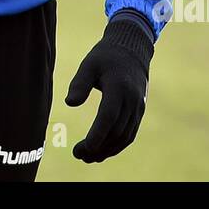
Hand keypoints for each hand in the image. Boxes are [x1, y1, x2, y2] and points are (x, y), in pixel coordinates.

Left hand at [64, 13, 153, 162]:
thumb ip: (79, 83)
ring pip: (124, 136)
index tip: (84, 147)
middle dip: (98, 147)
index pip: (108, 117)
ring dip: (107, 150)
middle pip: (116, 131)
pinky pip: (129, 134)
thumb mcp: (89, 64)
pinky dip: (117, 145)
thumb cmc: (106, 57)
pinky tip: (102, 152)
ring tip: (88, 158)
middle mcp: (132, 101)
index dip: (97, 135)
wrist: (131, 51)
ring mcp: (138, 108)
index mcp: (119, 88)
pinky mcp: (139, 112)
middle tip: (78, 155)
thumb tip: (70, 103)